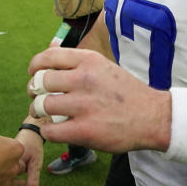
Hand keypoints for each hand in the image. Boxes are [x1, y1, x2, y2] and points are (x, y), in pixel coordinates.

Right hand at [0, 106, 24, 185]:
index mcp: (15, 149)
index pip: (18, 150)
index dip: (10, 150)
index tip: (3, 151)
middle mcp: (14, 167)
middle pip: (19, 167)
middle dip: (13, 167)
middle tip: (2, 165)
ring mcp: (7, 182)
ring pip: (17, 185)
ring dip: (14, 183)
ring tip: (8, 181)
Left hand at [27, 47, 169, 153]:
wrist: (153, 117)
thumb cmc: (126, 92)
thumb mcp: (103, 66)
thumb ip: (77, 62)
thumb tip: (48, 54)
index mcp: (88, 60)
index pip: (47, 57)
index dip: (35, 67)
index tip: (34, 74)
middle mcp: (84, 79)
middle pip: (41, 82)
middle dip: (35, 91)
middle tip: (38, 98)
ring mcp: (84, 105)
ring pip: (42, 106)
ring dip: (38, 112)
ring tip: (44, 115)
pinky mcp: (85, 130)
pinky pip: (50, 130)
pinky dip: (47, 131)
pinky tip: (55, 130)